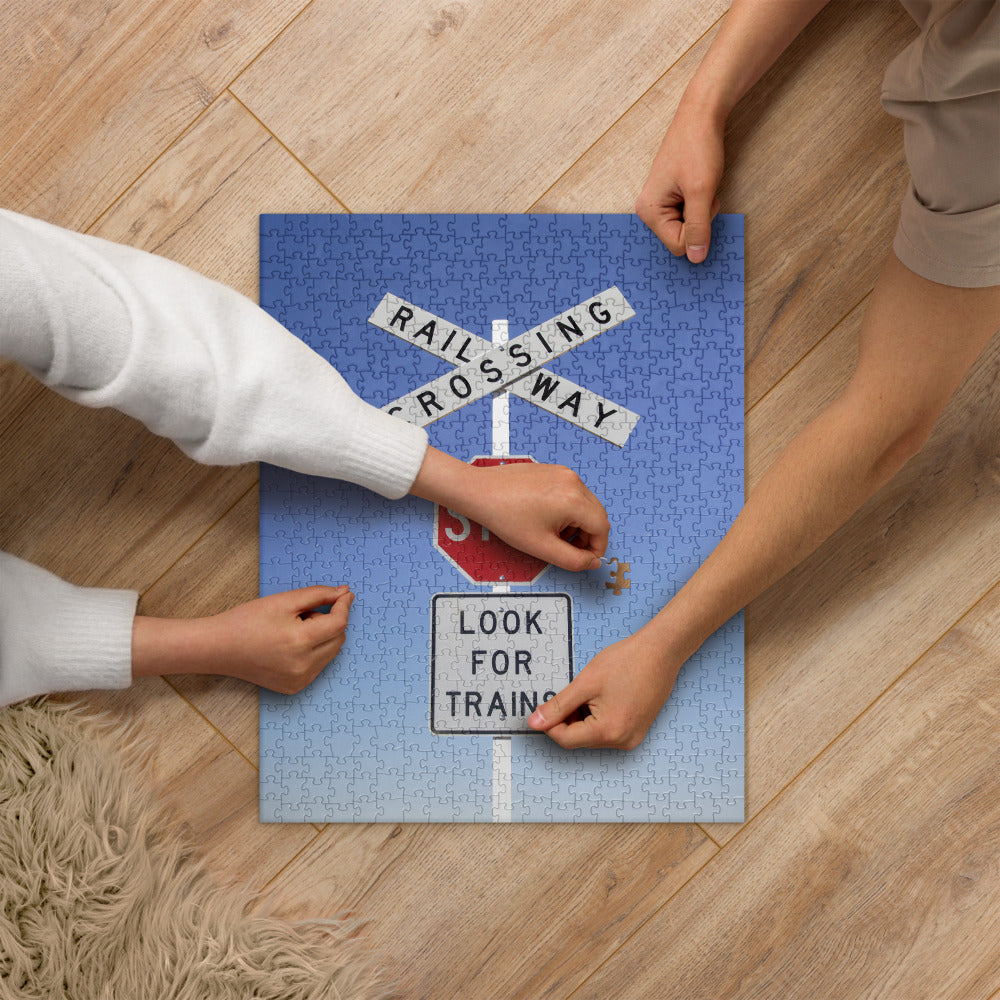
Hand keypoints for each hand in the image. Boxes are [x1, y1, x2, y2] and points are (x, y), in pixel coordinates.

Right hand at [132, 584, 353, 693]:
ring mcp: (300, 680)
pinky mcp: (295, 687)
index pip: (339, 623)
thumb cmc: (247, 620)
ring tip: (294, 629)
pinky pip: (319, 665)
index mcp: (300, 642)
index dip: (344, 605)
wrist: (219, 648)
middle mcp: (303, 666)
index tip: (344, 593)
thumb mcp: (284, 601)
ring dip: (323, 636)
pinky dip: (315, 651)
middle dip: (329, 621)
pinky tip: (290, 645)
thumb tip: (345, 592)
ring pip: (331, 652)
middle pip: (338, 638)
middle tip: (303, 614)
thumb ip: (318, 594)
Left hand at [467, 461, 609, 570]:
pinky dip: (568, 509)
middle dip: (588, 536)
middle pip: (597, 514)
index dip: (597, 548)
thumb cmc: (506, 516)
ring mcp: (564, 473)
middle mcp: (573, 482)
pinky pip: (573, 492)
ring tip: (554, 534)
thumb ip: (573, 560)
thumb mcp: (542, 547)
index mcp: (574, 500)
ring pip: (585, 504)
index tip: (585, 559)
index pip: (602, 527)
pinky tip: (546, 518)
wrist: (480, 492)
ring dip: (578, 523)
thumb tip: (592, 561)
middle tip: (569, 549)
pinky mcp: (554, 470)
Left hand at [527, 630, 680, 749]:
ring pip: (592, 734)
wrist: (661, 651)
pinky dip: (598, 717)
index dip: (550, 723)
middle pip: (579, 738)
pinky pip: (608, 730)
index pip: (565, 739)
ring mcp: (633, 737)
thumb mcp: (585, 683)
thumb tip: (535, 723)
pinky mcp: (638, 730)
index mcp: (608, 732)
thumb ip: (558, 706)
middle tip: (573, 691)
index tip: (545, 706)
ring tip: (592, 690)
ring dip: (583, 717)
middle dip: (568, 718)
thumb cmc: (626, 662)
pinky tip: (603, 695)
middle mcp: (622, 741)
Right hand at [635, 103, 723, 262]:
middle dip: (699, 219)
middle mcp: (650, 210)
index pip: (679, 245)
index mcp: (649, 212)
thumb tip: (697, 259)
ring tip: (700, 184)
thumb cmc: (697, 148)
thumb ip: (699, 228)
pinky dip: (700, 203)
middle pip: (682, 237)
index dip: (698, 228)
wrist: (701, 115)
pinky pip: (689, 214)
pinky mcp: (670, 197)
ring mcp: (660, 204)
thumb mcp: (702, 192)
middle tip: (702, 192)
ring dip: (702, 210)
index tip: (700, 200)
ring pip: (688, 226)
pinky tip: (699, 184)